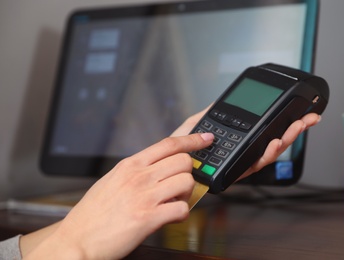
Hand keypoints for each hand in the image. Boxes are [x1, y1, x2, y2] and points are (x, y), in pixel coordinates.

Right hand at [25, 133, 213, 259]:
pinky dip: (181, 214)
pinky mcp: (148, 218)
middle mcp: (139, 177)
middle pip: (184, 161)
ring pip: (186, 182)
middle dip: (188, 173)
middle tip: (178, 186)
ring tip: (172, 202)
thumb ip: (136, 171)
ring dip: (185, 194)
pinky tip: (169, 217)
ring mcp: (144, 196)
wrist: (76, 240)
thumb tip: (159, 167)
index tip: (206, 139)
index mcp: (130, 165)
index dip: (192, 139)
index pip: (169, 144)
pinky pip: (182, 209)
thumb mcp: (112, 180)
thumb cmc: (92, 213)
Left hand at [171, 108, 320, 179]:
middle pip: (274, 141)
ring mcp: (240, 163)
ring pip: (269, 153)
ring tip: (296, 127)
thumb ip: (211, 112)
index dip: (282, 123)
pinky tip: (274, 142)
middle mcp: (242, 152)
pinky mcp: (235, 172)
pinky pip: (254, 164)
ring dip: (286, 140)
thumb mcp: (196, 123)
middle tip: (310, 118)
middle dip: (295, 129)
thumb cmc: (181, 148)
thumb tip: (221, 101)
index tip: (299, 112)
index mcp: (237, 140)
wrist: (169, 164)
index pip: (265, 131)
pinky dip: (266, 154)